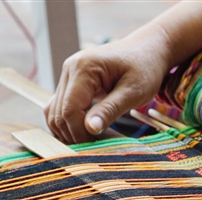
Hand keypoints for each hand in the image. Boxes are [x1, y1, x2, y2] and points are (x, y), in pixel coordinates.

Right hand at [45, 38, 170, 142]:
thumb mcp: (133, 91)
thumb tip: (90, 130)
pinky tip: (85, 132)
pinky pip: (60, 106)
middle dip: (73, 134)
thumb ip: (110, 110)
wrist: (147, 50)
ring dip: (68, 130)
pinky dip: (68, 122)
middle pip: (59, 113)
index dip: (79, 133)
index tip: (96, 147)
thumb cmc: (145, 68)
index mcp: (84, 68)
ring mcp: (68, 74)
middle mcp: (70, 68)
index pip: (70, 110)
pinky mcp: (71, 82)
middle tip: (95, 148)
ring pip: (55, 111)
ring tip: (91, 141)